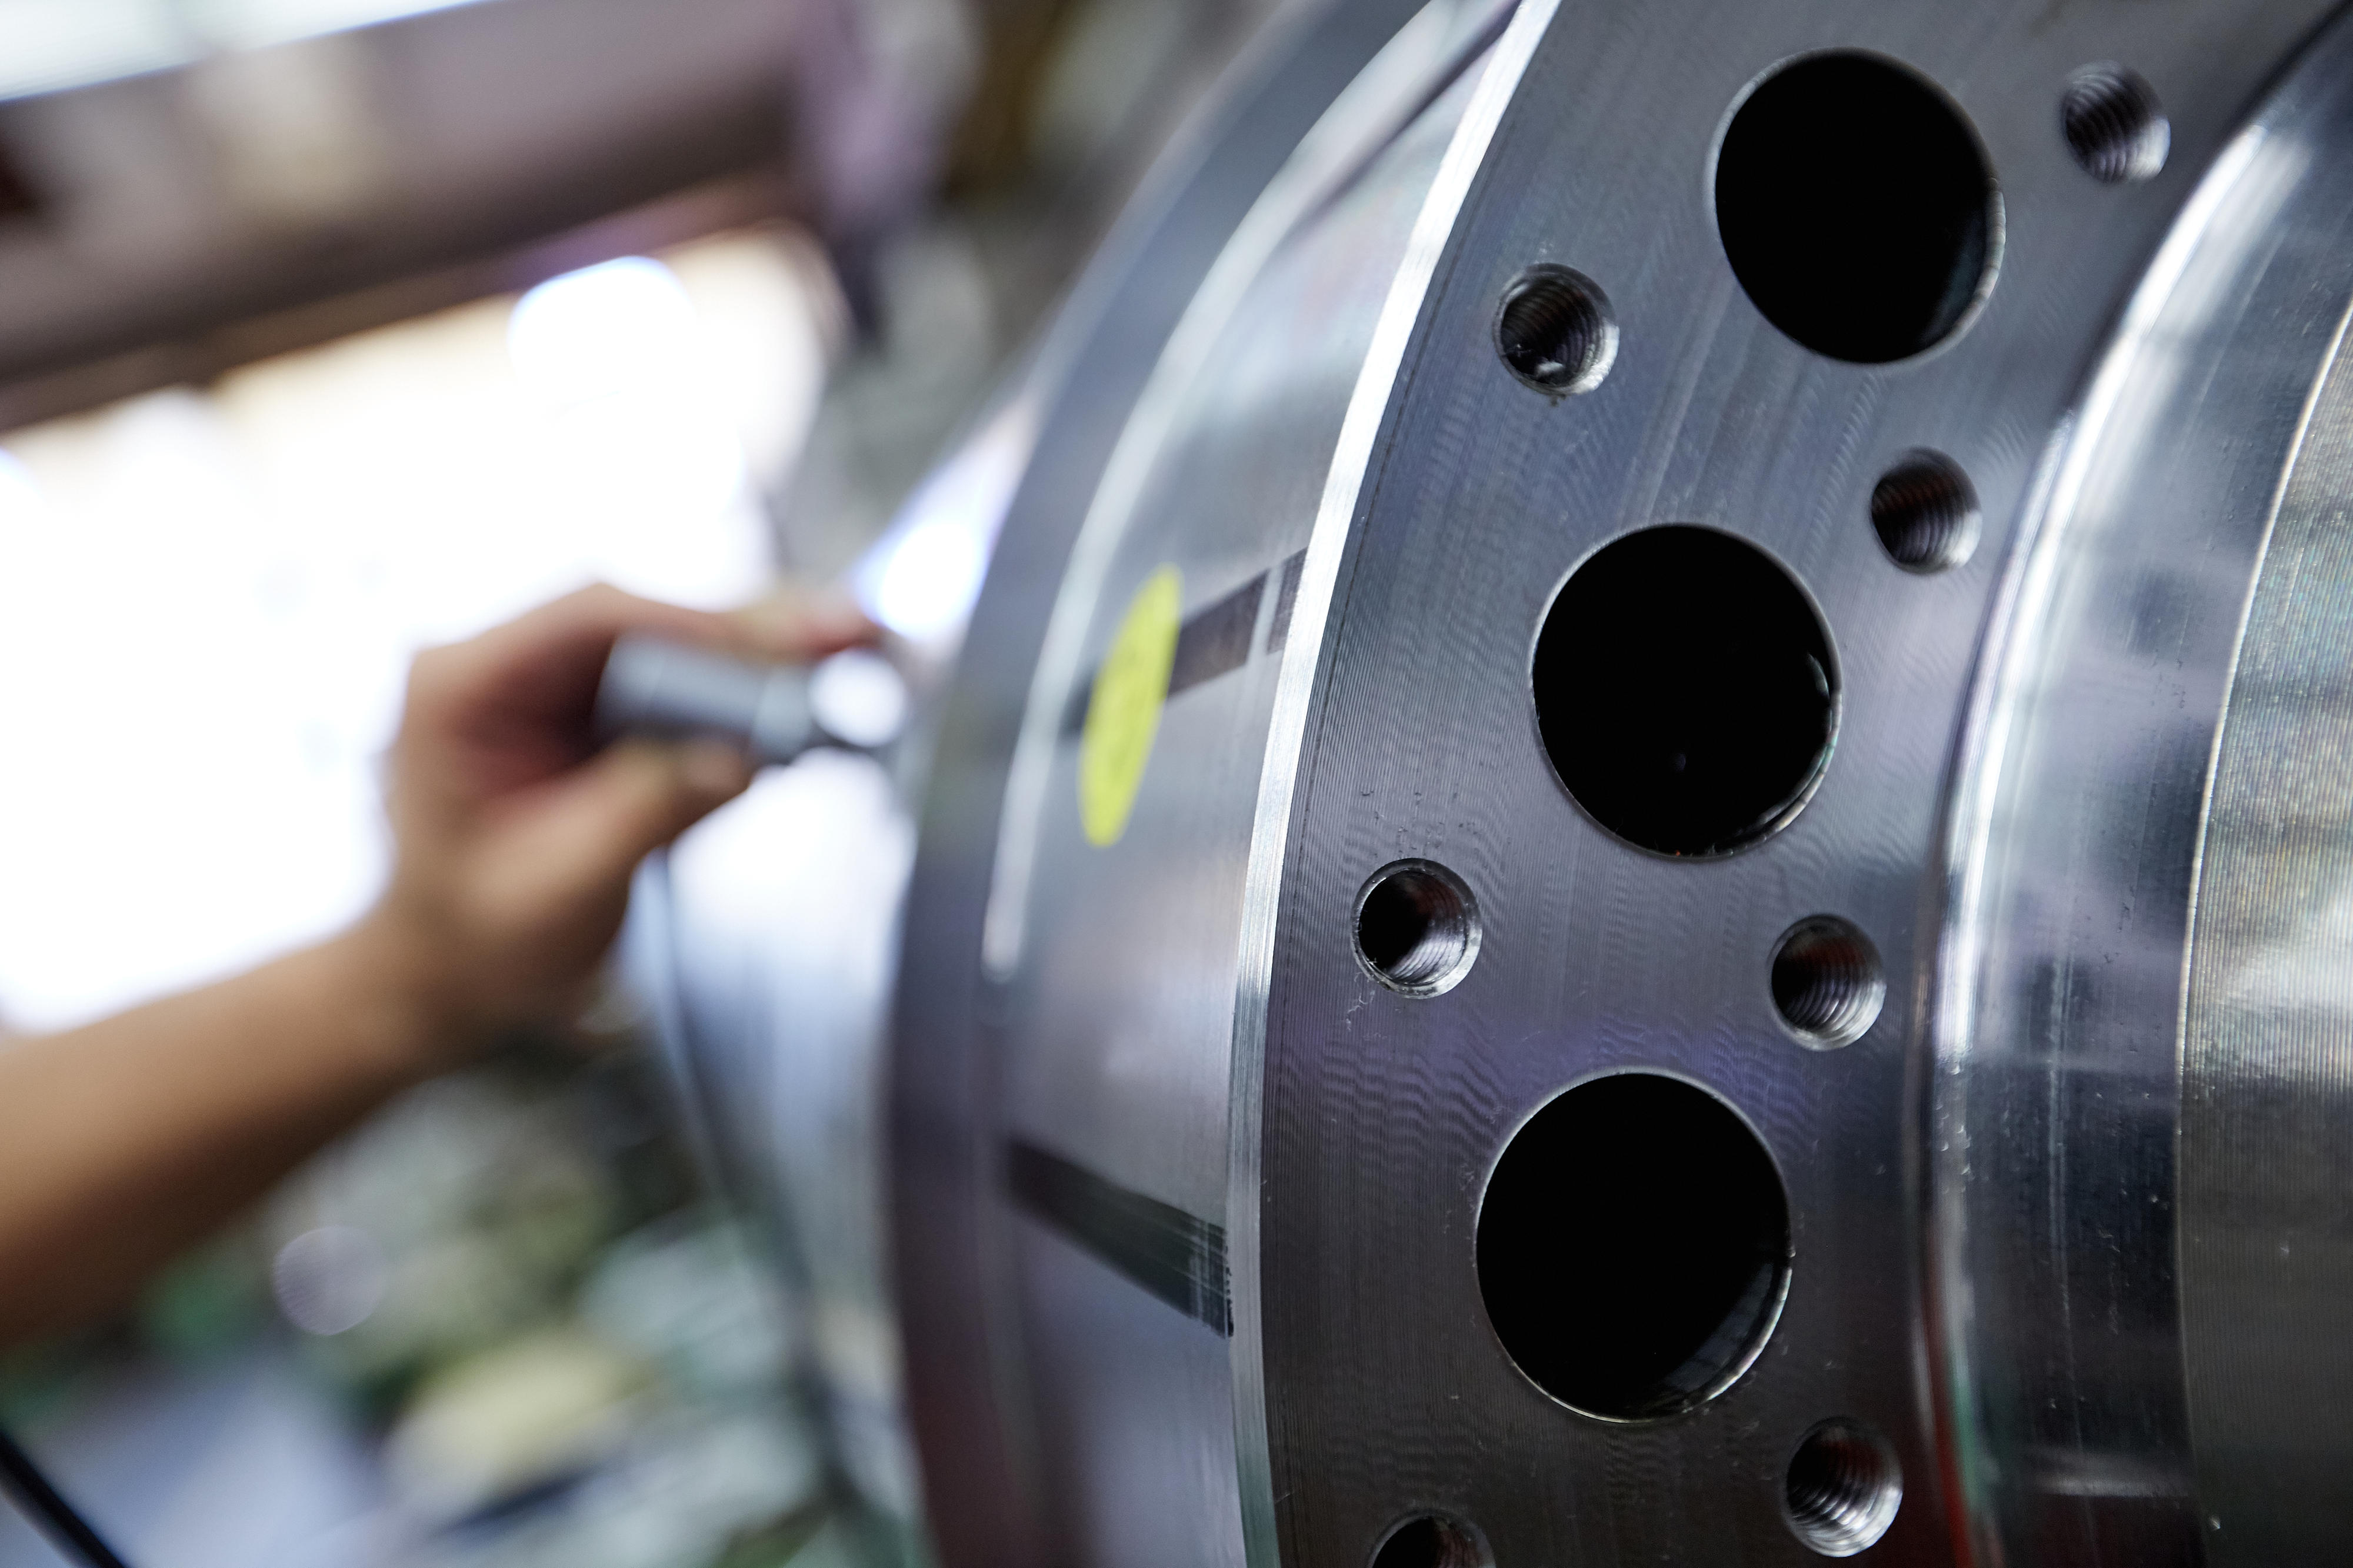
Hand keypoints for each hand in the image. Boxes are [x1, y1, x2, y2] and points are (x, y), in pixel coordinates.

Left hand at [350, 582, 872, 1064]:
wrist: (448, 975)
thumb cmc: (479, 940)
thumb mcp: (561, 885)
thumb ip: (646, 812)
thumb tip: (740, 755)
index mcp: (459, 685)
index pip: (591, 618)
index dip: (696, 623)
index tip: (783, 644)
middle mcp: (505, 664)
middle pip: (645, 618)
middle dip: (748, 628)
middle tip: (848, 629)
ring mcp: (551, 685)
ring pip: (672, 643)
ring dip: (758, 653)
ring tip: (848, 648)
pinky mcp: (594, 713)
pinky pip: (679, 683)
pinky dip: (744, 691)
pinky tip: (810, 689)